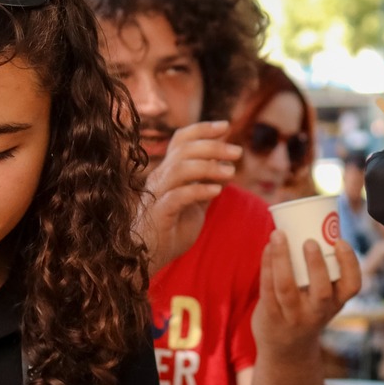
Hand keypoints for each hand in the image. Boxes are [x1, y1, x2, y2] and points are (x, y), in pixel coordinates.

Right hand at [140, 120, 238, 260]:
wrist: (146, 258)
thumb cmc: (170, 231)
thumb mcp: (193, 204)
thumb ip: (204, 185)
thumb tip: (225, 167)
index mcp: (167, 172)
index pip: (180, 140)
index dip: (202, 129)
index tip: (226, 125)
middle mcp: (160, 178)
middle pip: (183, 149)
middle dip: (213, 146)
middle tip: (237, 152)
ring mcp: (157, 196)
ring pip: (180, 169)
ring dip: (209, 167)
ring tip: (231, 172)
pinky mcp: (159, 214)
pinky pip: (178, 196)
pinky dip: (199, 190)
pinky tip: (217, 191)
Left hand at [255, 229, 360, 354]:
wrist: (286, 349)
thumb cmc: (308, 309)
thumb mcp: (325, 298)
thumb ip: (324, 268)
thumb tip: (316, 218)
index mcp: (337, 303)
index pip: (352, 286)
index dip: (349, 264)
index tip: (340, 241)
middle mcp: (318, 313)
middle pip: (321, 291)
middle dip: (316, 265)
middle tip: (309, 241)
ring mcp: (293, 316)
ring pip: (287, 288)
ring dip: (282, 260)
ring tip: (279, 235)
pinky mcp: (271, 316)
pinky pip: (267, 289)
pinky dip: (267, 265)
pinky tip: (267, 247)